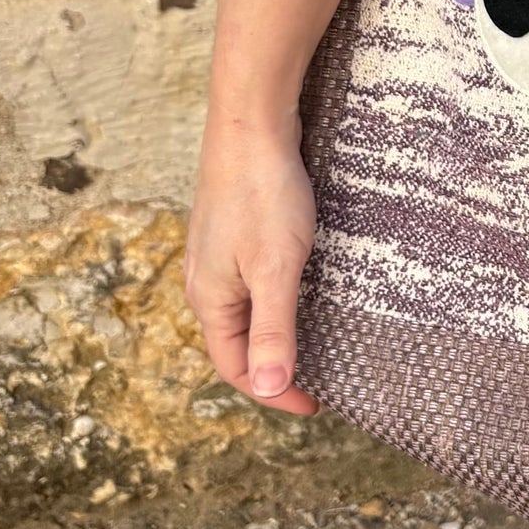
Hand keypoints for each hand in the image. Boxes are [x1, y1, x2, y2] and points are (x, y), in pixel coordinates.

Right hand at [185, 111, 320, 414]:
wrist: (251, 124)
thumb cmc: (263, 195)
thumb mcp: (275, 268)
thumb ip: (273, 328)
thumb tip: (270, 388)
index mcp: (209, 301)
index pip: (237, 367)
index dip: (275, 391)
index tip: (318, 404)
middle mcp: (207, 282)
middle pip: (238, 343)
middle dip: (275, 367)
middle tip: (321, 381)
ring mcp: (219, 255)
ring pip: (246, 311)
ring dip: (277, 333)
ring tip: (317, 344)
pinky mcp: (237, 230)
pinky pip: (253, 282)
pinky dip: (278, 300)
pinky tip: (305, 292)